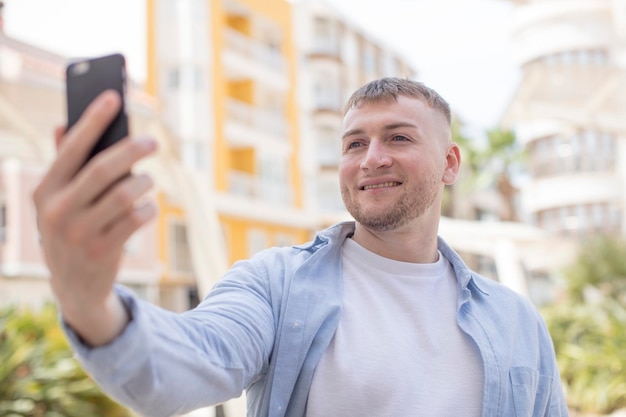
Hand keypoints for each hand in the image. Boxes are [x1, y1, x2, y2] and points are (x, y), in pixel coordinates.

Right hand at [33, 90, 157, 345]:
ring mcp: (79, 233)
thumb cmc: (69, 229)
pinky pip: (137, 218)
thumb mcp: (57, 201)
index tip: (114, 96)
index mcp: (44, 190)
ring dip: (144, 183)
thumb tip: (61, 125)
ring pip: (126, 194)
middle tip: (153, 141)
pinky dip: (148, 208)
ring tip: (148, 181)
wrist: (74, 286)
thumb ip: (63, 164)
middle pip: (104, 169)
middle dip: (133, 149)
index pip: (71, 148)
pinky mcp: (103, 251)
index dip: (93, 120)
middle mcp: (57, 210)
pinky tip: (148, 208)